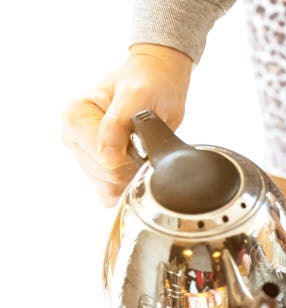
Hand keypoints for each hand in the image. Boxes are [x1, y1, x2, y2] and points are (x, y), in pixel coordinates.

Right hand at [61, 44, 192, 205]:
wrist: (158, 81)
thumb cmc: (148, 82)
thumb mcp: (137, 95)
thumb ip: (118, 124)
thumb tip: (107, 160)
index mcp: (74, 117)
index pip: (103, 161)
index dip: (130, 156)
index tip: (142, 138)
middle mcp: (72, 137)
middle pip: (106, 178)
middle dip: (133, 165)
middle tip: (145, 141)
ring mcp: (82, 155)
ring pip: (109, 189)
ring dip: (133, 174)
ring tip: (141, 148)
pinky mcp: (95, 168)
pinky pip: (110, 193)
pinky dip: (128, 184)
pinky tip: (136, 164)